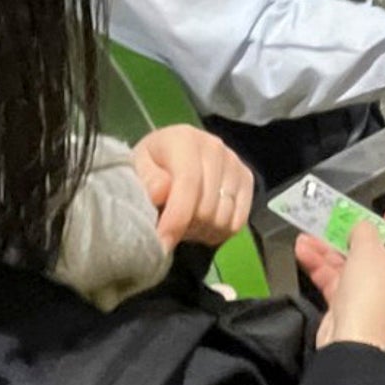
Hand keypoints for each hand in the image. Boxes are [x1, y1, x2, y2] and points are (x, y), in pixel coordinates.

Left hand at [132, 125, 256, 249]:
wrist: (172, 152)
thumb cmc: (152, 162)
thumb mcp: (137, 166)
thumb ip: (146, 179)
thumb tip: (160, 193)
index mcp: (185, 140)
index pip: (188, 184)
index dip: (176, 219)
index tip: (162, 244)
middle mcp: (215, 148)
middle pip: (206, 208)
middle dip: (185, 228)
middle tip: (169, 228)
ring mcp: (235, 164)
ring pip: (222, 219)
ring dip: (201, 232)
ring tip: (184, 224)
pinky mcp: (247, 179)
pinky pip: (237, 223)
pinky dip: (218, 232)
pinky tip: (202, 225)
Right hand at [294, 207, 384, 349]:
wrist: (353, 339)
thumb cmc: (371, 297)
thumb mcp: (367, 249)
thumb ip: (364, 230)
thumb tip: (362, 227)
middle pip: (372, 251)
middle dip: (351, 235)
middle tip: (337, 222)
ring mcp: (368, 294)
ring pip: (347, 264)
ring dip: (327, 249)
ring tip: (308, 236)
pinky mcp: (347, 305)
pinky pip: (333, 280)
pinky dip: (318, 266)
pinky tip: (304, 253)